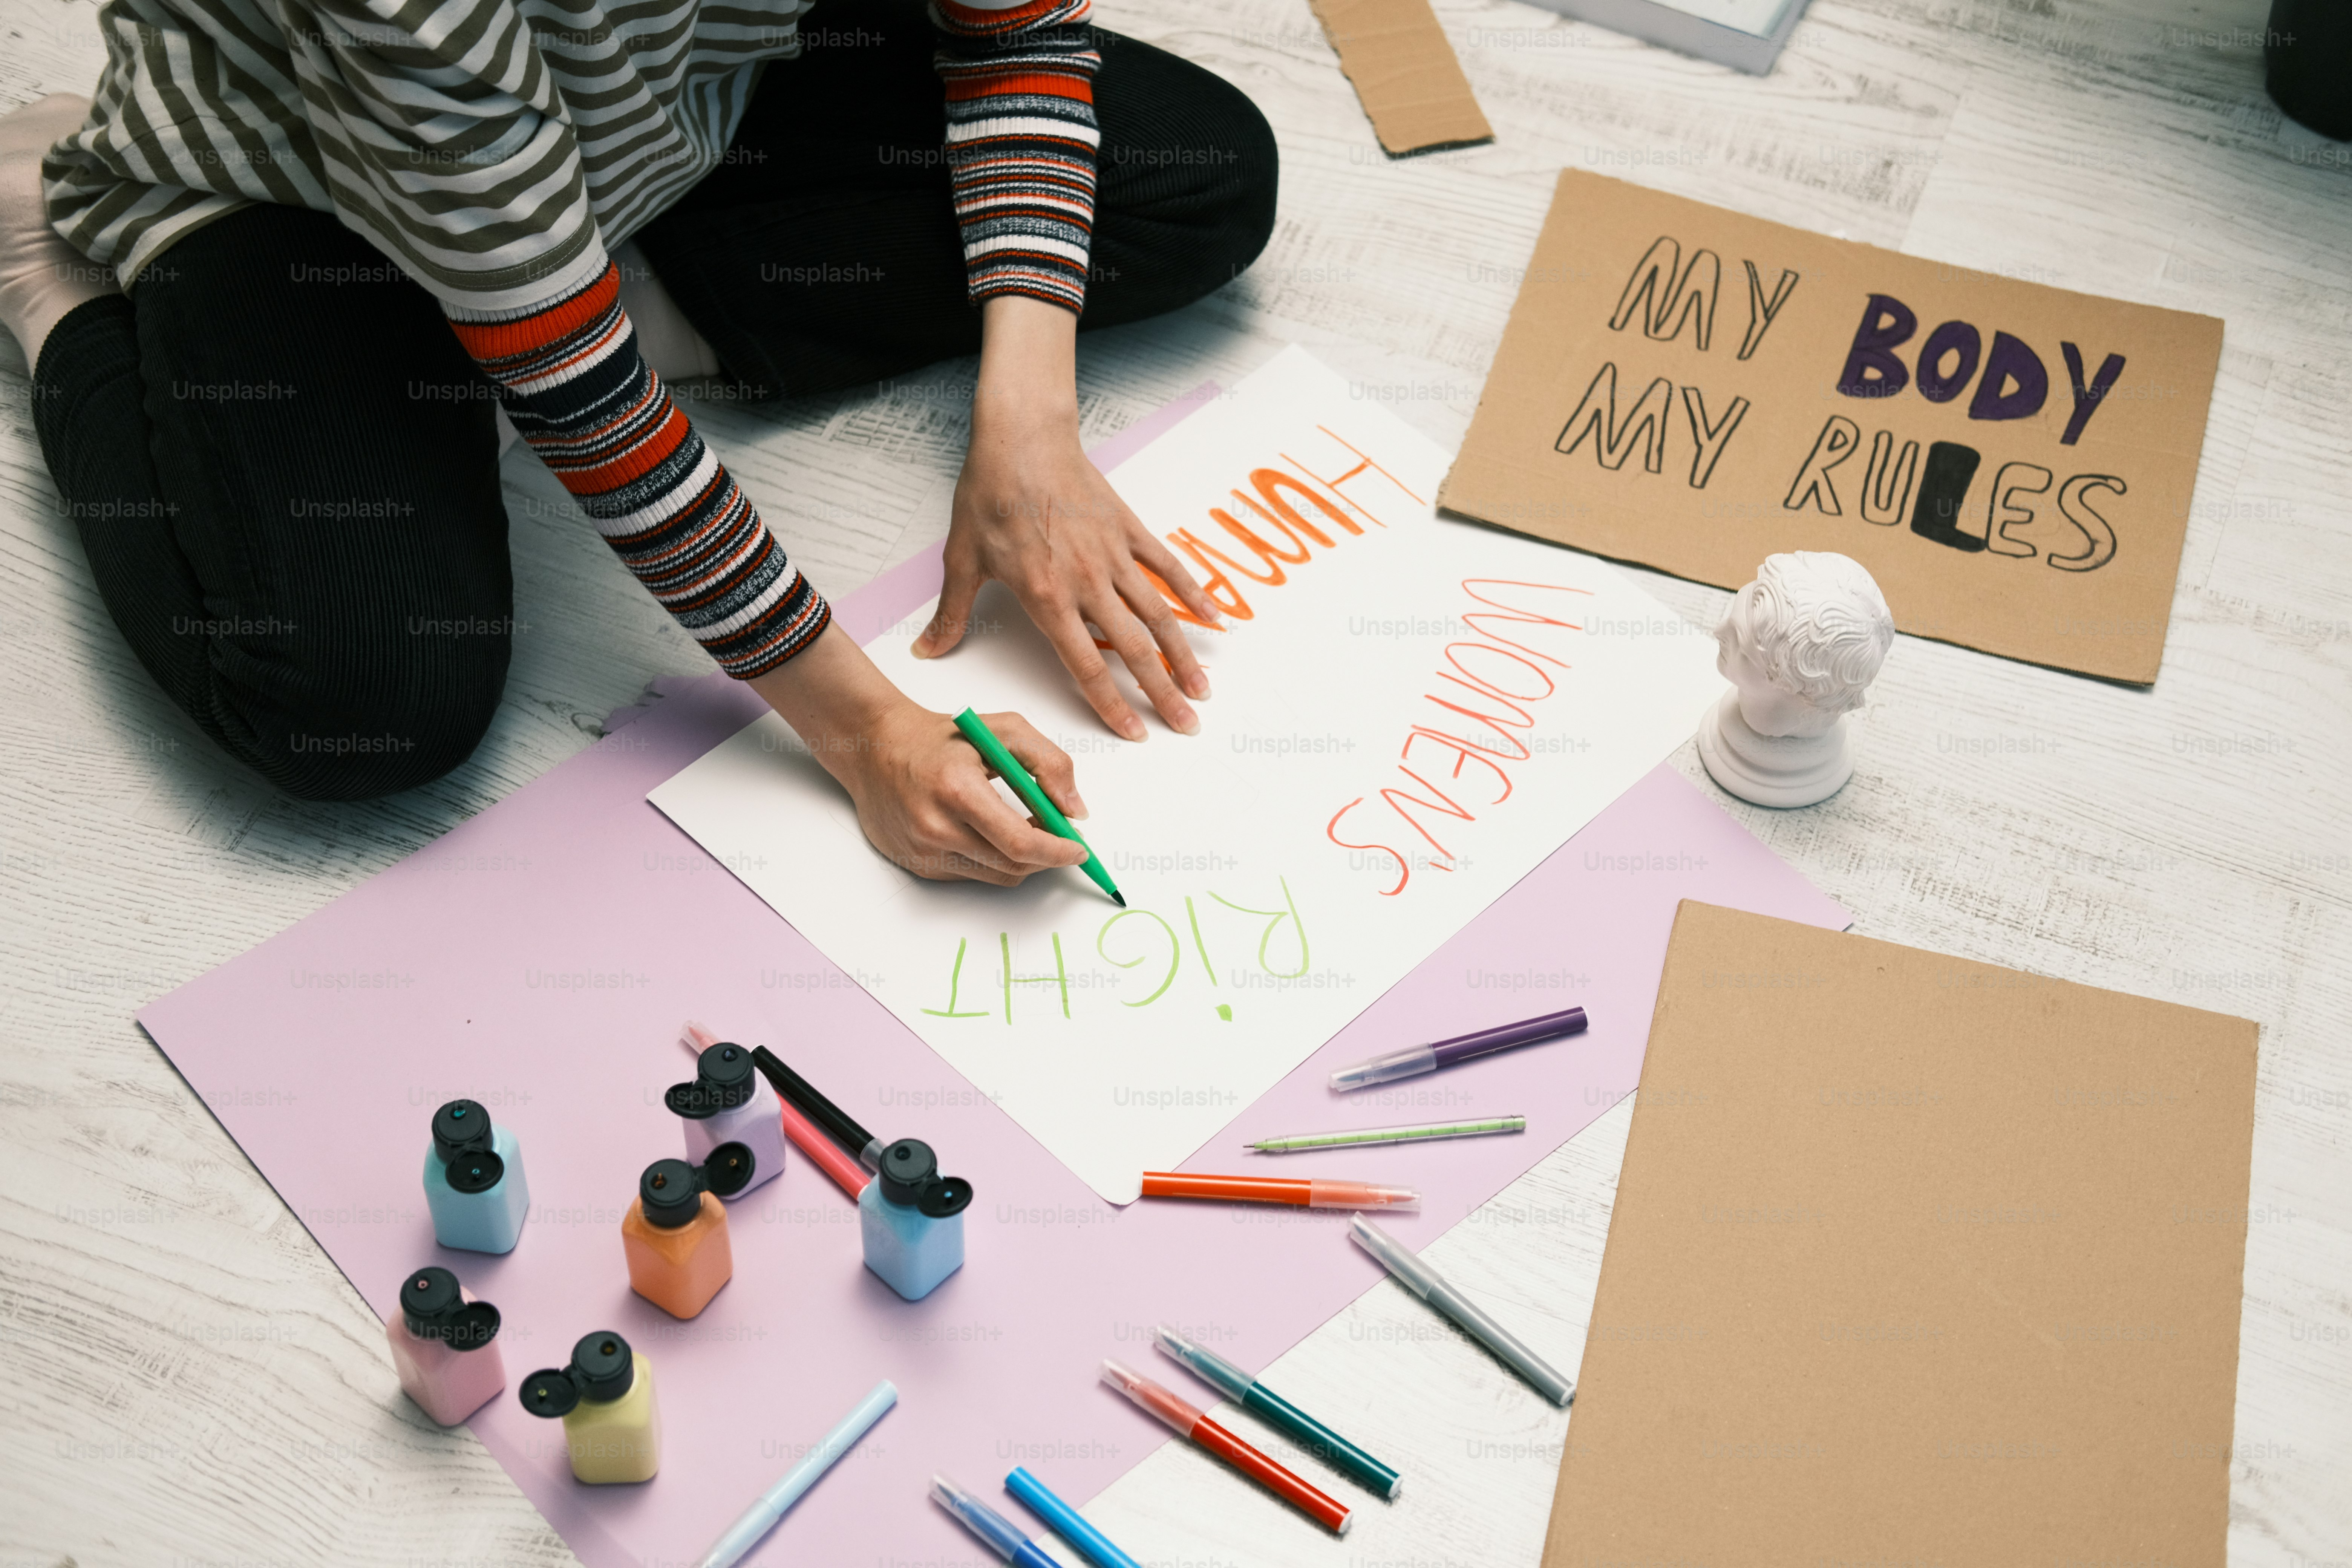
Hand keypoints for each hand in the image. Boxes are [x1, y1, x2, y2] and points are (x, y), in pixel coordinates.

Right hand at [748, 625, 1089, 884]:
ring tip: (1026, 829)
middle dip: (1047, 856)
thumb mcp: (1004, 730)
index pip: (1021, 842)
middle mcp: (936, 827)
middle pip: (1013, 866)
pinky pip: (972, 876)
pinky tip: (989, 833)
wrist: (875, 747)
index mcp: (958, 790)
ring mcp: (923, 851)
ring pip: (997, 876)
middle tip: (1062, 837)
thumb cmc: (941, 738)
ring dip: (1022, 860)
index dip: (1058, 852)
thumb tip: (1075, 811)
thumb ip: (1048, 763)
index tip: (1080, 849)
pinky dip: (993, 860)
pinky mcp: (916, 865)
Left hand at [915, 296, 1223, 741]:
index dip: (1112, 704)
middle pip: (1133, 649)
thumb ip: (952, 613)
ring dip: (1183, 656)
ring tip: (1203, 689)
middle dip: (1162, 693)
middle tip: (1187, 725)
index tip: (1134, 732)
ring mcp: (1114, 555)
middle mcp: (1088, 582)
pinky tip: (1215, 621)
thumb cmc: (990, 494)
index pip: (1086, 665)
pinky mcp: (1129, 529)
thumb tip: (927, 651)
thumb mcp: (962, 558)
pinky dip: (1194, 594)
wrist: (1021, 436)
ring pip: (1158, 614)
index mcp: (1047, 597)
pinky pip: (1168, 567)